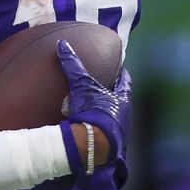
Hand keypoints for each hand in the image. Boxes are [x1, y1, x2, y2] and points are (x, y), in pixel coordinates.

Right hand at [58, 40, 131, 162]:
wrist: (94, 144)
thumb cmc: (93, 112)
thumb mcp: (81, 86)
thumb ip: (73, 66)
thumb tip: (62, 44)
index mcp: (123, 100)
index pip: (125, 82)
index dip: (121, 74)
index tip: (118, 68)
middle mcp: (126, 116)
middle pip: (121, 101)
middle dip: (112, 95)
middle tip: (102, 87)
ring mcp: (121, 132)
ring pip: (114, 117)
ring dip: (105, 113)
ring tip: (93, 108)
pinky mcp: (112, 145)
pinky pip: (106, 133)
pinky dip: (99, 128)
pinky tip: (89, 128)